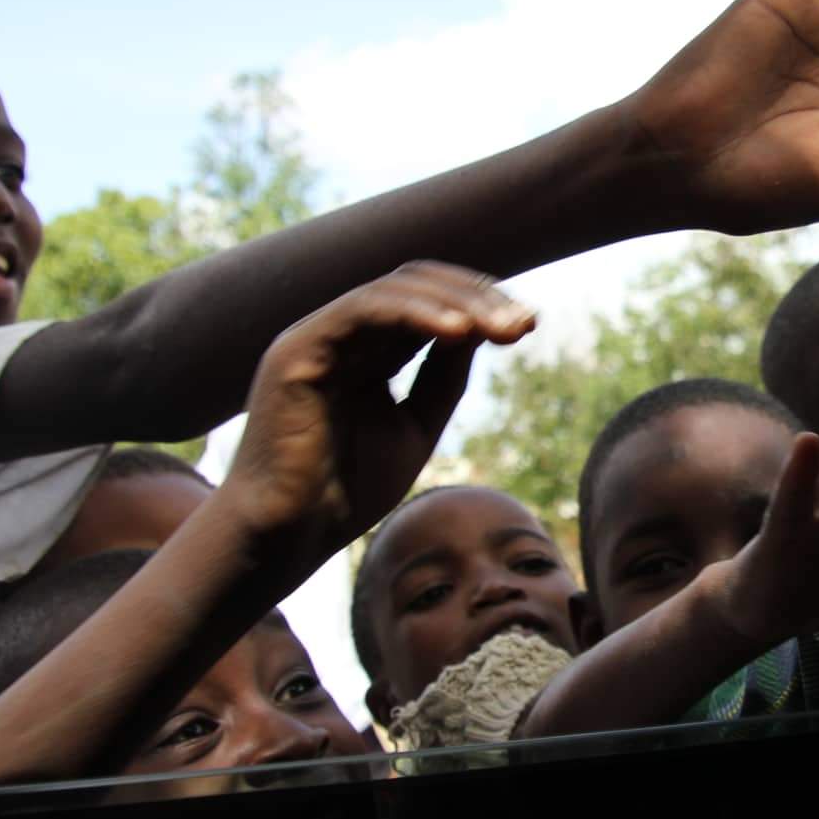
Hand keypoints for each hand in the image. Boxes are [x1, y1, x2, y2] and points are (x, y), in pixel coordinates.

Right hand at [221, 263, 534, 552]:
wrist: (290, 534)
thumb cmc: (348, 489)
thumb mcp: (416, 424)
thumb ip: (443, 375)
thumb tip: (483, 326)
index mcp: (367, 349)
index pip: (428, 300)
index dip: (479, 302)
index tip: (527, 325)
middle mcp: (340, 333)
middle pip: (416, 284)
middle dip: (477, 296)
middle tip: (524, 322)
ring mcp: (316, 336)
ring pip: (393, 290)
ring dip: (455, 302)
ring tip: (501, 327)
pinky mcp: (296, 350)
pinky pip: (361, 310)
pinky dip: (413, 313)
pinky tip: (457, 332)